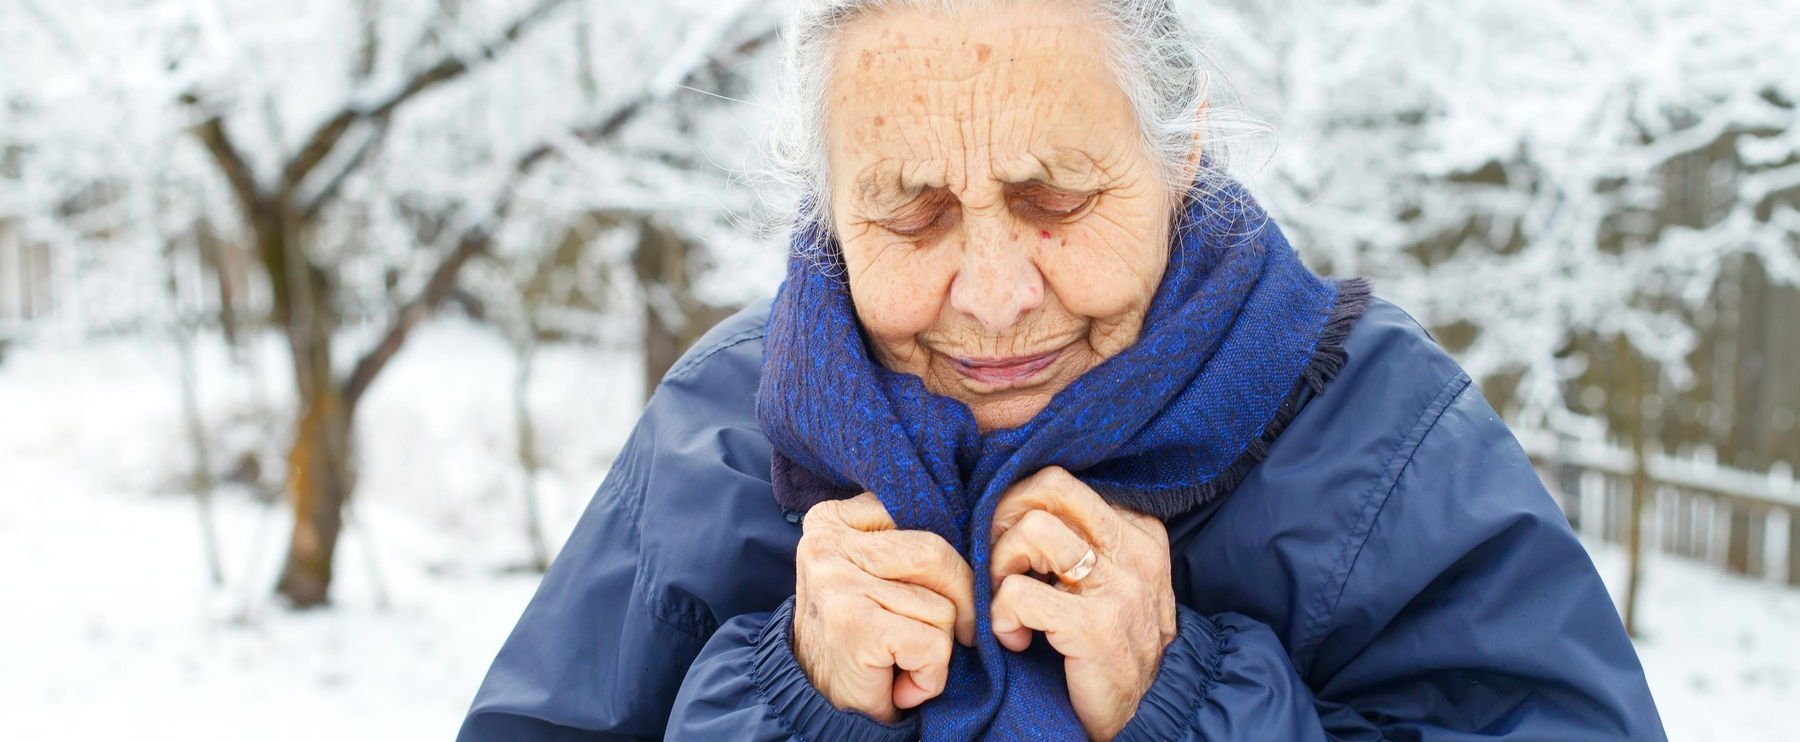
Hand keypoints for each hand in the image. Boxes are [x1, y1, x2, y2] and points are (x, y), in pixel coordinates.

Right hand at [793, 492, 976, 721]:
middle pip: (937, 553)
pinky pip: (933, 644)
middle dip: (959, 603)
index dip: (949, 561)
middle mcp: (826, 544)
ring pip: (941, 603)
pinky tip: (903, 683)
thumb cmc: (860, 637)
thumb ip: (909, 541)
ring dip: (939, 646)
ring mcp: (837, 583)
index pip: (922, 513)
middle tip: (945, 635)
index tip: (935, 595)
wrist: (820, 707)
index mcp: (831, 519)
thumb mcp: (875, 572)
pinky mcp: (854, 626)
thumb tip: (981, 532)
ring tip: (904, 660)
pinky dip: (931, 676)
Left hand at [988, 467, 1176, 740]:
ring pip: (1032, 529)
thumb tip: (1010, 504)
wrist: (1142, 716)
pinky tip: (1016, 639)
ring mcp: (1119, 587)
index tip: (1013, 551)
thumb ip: (1077, 539)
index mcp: (1138, 531)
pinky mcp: (1095, 625)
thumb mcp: (1105, 580)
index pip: (1059, 482)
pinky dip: (1001, 617)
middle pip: (1048, 488)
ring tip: (1010, 603)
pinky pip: (1018, 593)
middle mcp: (1135, 550)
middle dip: (1005, 521)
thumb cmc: (1108, 644)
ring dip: (1002, 569)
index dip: (1018, 509)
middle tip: (1003, 567)